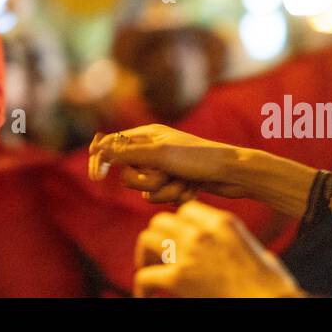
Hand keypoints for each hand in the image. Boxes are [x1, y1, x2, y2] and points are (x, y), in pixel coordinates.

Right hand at [89, 125, 242, 201]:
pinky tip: (193, 188)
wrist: (234, 174)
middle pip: (129, 173)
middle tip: (164, 176)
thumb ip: (127, 152)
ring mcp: (165, 167)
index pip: (113, 145)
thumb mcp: (160, 154)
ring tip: (184, 183)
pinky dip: (176, 195)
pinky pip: (162, 196)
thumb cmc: (199, 159)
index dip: (103, 160)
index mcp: (148, 135)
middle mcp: (154, 149)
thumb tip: (99, 147)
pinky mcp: (176, 181)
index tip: (97, 177)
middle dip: (146, 181)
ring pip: (146, 189)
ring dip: (165, 190)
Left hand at [134, 201, 303, 297]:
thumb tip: (239, 249)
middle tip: (159, 258)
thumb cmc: (271, 287)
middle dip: (158, 237)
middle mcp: (203, 232)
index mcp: (223, 222)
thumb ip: (237, 243)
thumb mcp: (257, 251)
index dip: (178, 224)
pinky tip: (146, 296)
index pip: (186, 209)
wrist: (272, 303)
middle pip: (162, 220)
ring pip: (147, 239)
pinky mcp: (179, 278)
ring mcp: (189, 253)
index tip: (176, 240)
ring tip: (150, 273)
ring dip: (145, 255)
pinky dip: (141, 287)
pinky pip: (145, 276)